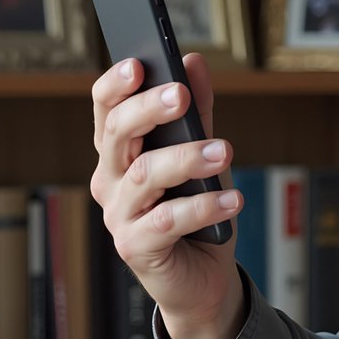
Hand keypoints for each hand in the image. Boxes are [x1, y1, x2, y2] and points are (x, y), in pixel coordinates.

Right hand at [90, 53, 243, 338]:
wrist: (203, 277)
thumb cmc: (198, 210)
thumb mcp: (202, 155)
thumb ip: (197, 112)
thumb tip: (192, 61)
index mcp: (119, 153)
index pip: (106, 110)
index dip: (117, 85)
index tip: (139, 63)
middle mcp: (110, 181)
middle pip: (117, 135)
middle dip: (148, 110)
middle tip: (182, 95)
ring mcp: (118, 215)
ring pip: (145, 176)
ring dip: (186, 159)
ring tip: (224, 151)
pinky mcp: (135, 247)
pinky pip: (166, 221)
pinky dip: (202, 206)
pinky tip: (232, 199)